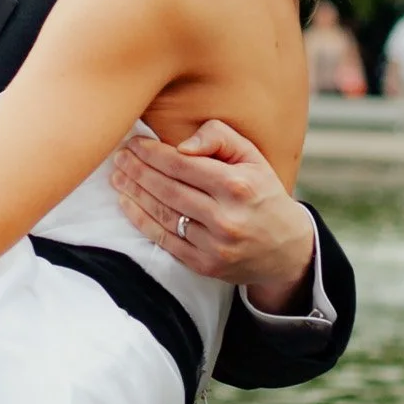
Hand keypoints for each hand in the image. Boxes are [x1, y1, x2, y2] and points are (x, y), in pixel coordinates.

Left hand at [110, 121, 315, 314]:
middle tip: (118, 157)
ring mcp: (215, 245)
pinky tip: (126, 204)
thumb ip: (219, 138)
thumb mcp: (252, 158)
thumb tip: (181, 146)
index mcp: (238, 185)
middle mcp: (226, 217)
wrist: (286, 249)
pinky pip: (164, 240)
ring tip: (117, 176)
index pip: (182, 165)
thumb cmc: (262, 193)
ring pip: (162, 214)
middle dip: (137, 170)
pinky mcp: (205, 265)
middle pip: (167, 189)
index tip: (134, 143)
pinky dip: (141, 220)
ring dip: (133, 193)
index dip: (152, 153)